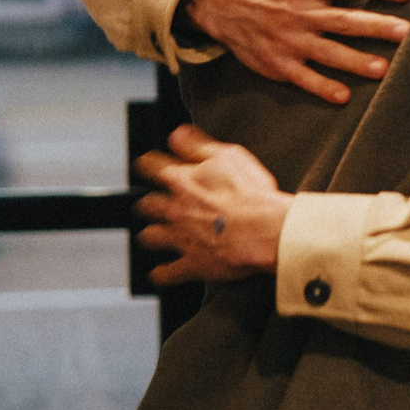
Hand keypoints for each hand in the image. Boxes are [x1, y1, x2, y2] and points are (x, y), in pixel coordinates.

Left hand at [134, 124, 292, 282]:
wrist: (265, 230)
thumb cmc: (251, 194)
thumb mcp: (228, 156)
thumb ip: (197, 146)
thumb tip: (177, 135)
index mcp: (183, 180)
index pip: (153, 167)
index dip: (148, 164)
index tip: (145, 163)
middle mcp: (175, 209)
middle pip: (148, 204)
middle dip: (147, 203)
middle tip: (148, 203)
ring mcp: (181, 237)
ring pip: (152, 236)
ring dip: (150, 235)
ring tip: (150, 236)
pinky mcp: (192, 263)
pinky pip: (169, 272)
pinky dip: (162, 274)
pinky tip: (159, 274)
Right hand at [184, 0, 409, 104]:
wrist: (219, 2)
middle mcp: (301, 13)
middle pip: (344, 21)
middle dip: (376, 27)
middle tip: (405, 32)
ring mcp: (289, 40)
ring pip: (329, 53)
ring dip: (356, 61)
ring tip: (383, 69)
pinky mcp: (278, 63)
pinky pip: (303, 78)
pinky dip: (322, 87)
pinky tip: (343, 96)